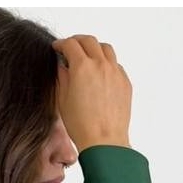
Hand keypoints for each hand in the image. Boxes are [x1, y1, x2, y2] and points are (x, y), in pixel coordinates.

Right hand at [51, 34, 132, 150]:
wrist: (104, 141)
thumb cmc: (82, 125)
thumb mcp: (63, 99)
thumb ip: (62, 77)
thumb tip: (63, 67)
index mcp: (82, 67)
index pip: (70, 44)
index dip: (61, 44)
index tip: (58, 47)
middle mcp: (101, 65)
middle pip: (89, 41)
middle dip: (77, 41)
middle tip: (70, 47)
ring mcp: (115, 72)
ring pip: (106, 49)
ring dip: (95, 48)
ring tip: (88, 56)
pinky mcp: (125, 82)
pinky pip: (116, 64)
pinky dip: (106, 63)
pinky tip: (100, 73)